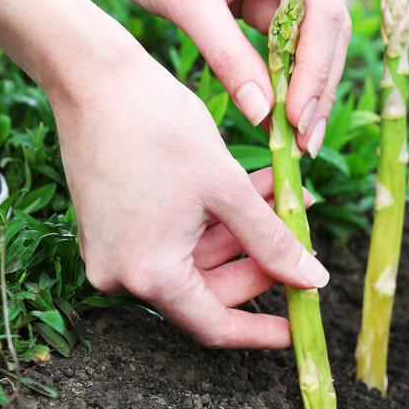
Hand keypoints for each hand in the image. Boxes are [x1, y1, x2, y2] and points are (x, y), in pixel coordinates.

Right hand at [55, 34, 329, 347]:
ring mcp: (116, 248)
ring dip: (248, 230)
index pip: (214, 324)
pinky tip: (257, 186)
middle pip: (210, 288)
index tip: (300, 329)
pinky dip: (218, 217)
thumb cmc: (160, 128)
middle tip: (305, 234)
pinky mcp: (116, 223)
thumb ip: (272, 241)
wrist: (94, 76)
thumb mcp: (227, 189)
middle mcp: (123, 272)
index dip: (261, 332)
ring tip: (290, 195)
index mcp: (148, 274)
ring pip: (200, 255)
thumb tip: (314, 281)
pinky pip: (179, 235)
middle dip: (263, 261)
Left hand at [80, 0, 349, 156]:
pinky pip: (295, 37)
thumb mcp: (185, 1)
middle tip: (306, 142)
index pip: (320, 8)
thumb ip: (228, 56)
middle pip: (330, 25)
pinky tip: (282, 116)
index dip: (315, 67)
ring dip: (308, 85)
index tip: (297, 118)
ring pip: (319, 36)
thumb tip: (264, 115)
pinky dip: (288, 74)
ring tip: (297, 139)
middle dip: (317, 85)